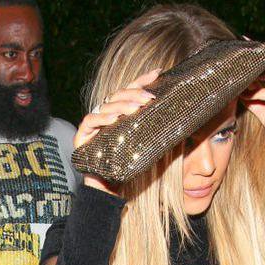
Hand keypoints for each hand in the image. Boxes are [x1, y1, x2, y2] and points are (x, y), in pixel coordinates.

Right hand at [75, 68, 159, 194]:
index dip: (143, 80)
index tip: (158, 73)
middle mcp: (105, 116)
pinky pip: (90, 122)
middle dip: (134, 94)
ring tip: (136, 107)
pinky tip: (115, 118)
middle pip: (118, 95)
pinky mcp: (82, 138)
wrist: (111, 192)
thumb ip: (157, 131)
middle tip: (150, 99)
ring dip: (122, 105)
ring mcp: (92, 126)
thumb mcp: (148, 146)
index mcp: (119, 114)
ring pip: (106, 106)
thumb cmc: (130, 169)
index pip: (130, 91)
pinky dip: (102, 118)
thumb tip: (182, 118)